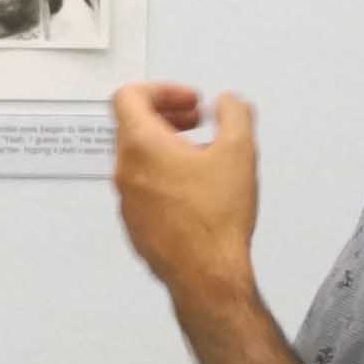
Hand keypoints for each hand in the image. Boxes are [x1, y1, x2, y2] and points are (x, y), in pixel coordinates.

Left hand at [108, 84, 261, 306]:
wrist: (206, 273)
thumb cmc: (215, 220)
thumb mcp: (239, 151)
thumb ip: (234, 113)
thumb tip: (228, 103)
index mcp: (141, 146)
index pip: (128, 96)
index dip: (161, 89)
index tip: (188, 99)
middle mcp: (124, 171)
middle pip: (132, 125)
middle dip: (167, 114)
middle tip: (196, 118)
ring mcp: (126, 199)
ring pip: (137, 157)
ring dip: (166, 144)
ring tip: (201, 152)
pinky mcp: (135, 222)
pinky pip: (142, 186)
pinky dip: (163, 172)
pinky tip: (195, 185)